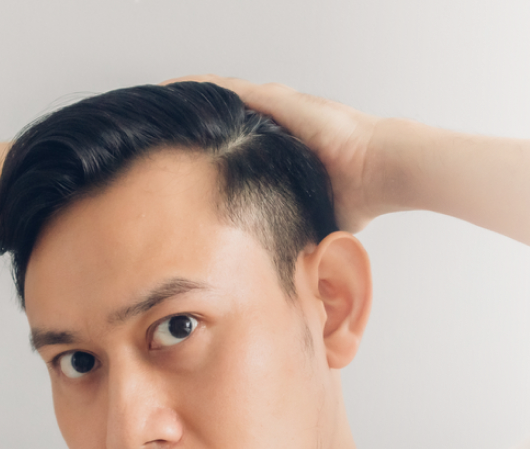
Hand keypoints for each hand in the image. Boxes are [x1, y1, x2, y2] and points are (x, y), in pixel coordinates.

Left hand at [163, 75, 385, 232]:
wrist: (379, 170)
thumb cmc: (359, 198)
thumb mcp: (317, 222)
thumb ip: (295, 237)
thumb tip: (286, 276)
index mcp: (282, 154)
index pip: (233, 150)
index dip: (205, 156)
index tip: (177, 171)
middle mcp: (275, 127)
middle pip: (219, 123)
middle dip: (187, 132)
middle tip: (151, 142)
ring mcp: (274, 110)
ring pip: (217, 103)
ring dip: (187, 108)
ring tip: (149, 115)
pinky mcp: (275, 100)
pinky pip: (225, 90)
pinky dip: (196, 90)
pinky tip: (168, 93)